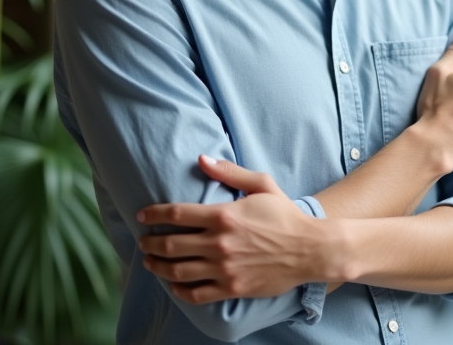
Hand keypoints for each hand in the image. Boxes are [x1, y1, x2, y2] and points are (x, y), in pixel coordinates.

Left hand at [136, 156, 330, 303]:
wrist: (310, 249)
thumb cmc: (285, 215)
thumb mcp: (262, 185)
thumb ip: (230, 172)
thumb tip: (202, 159)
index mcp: (223, 215)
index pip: (176, 215)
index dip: (153, 215)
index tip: (143, 216)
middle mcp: (219, 243)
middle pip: (170, 245)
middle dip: (149, 243)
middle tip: (142, 242)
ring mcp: (224, 268)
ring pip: (177, 270)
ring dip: (157, 267)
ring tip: (150, 263)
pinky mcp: (231, 288)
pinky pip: (196, 293)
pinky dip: (179, 290)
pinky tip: (173, 284)